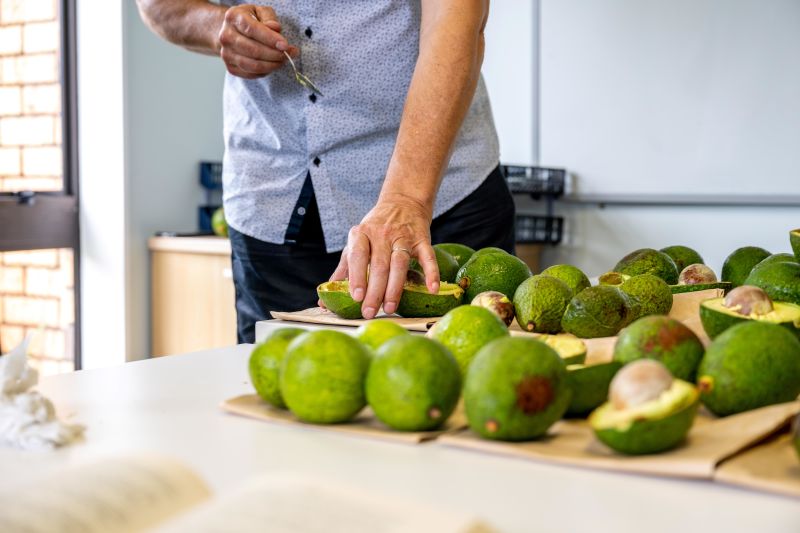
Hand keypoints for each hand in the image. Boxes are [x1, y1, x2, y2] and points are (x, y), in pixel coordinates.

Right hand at [217, 4, 298, 78]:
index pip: (252, 29)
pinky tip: (272, 64)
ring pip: (253, 65)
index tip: (285, 45)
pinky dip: (265, 72)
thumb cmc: (250, 20)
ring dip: (272, 65)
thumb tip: (275, 29)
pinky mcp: (231, 67)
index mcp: (233, 17)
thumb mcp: (260, 11)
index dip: (270, 39)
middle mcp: (226, 36)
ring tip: (283, 60)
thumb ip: (269, 18)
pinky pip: (251, 74)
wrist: (232, 31)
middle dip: (275, 54)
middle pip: (253, 50)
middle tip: (288, 54)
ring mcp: (226, 53)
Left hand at [328, 196, 439, 318]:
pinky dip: (431, 273)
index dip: (356, 277)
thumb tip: (324, 301)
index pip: (357, 256)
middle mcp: (382, 234)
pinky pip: (428, 257)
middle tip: (370, 311)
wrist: (403, 202)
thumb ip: (343, 270)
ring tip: (390, 308)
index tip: (356, 297)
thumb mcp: (356, 242)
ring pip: (399, 264)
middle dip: (374, 291)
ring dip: (395, 288)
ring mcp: (403, 237)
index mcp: (361, 234)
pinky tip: (431, 289)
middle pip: (378, 265)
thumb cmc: (375, 229)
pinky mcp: (422, 240)